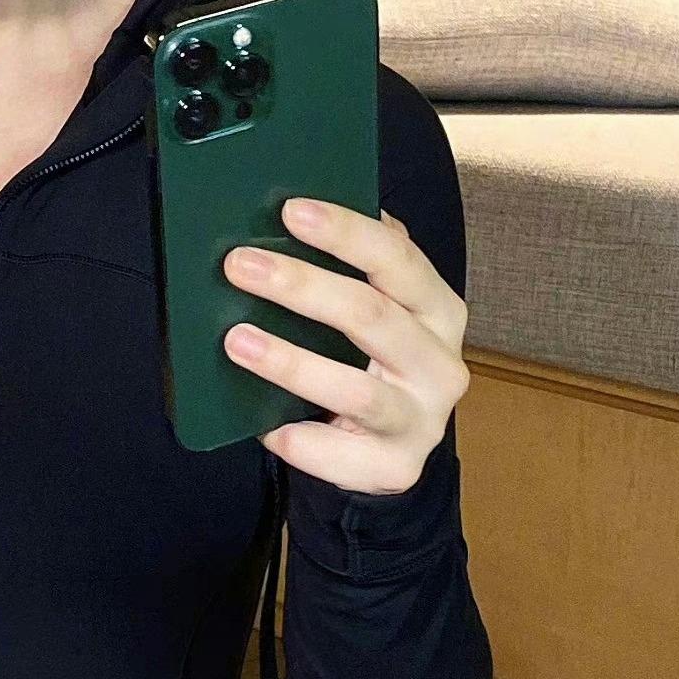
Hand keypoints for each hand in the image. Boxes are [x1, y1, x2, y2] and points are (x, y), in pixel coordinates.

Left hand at [220, 198, 469, 495]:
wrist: (390, 449)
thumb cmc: (372, 364)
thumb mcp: (377, 313)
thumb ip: (353, 272)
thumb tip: (282, 224)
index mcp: (438, 309)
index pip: (397, 258)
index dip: (345, 232)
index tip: (291, 210)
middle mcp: (441, 363)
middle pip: (371, 316)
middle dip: (301, 286)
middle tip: (240, 265)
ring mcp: (423, 420)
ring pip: (356, 390)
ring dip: (291, 363)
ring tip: (237, 341)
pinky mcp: (397, 468)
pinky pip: (340, 455)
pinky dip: (299, 440)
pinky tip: (265, 426)